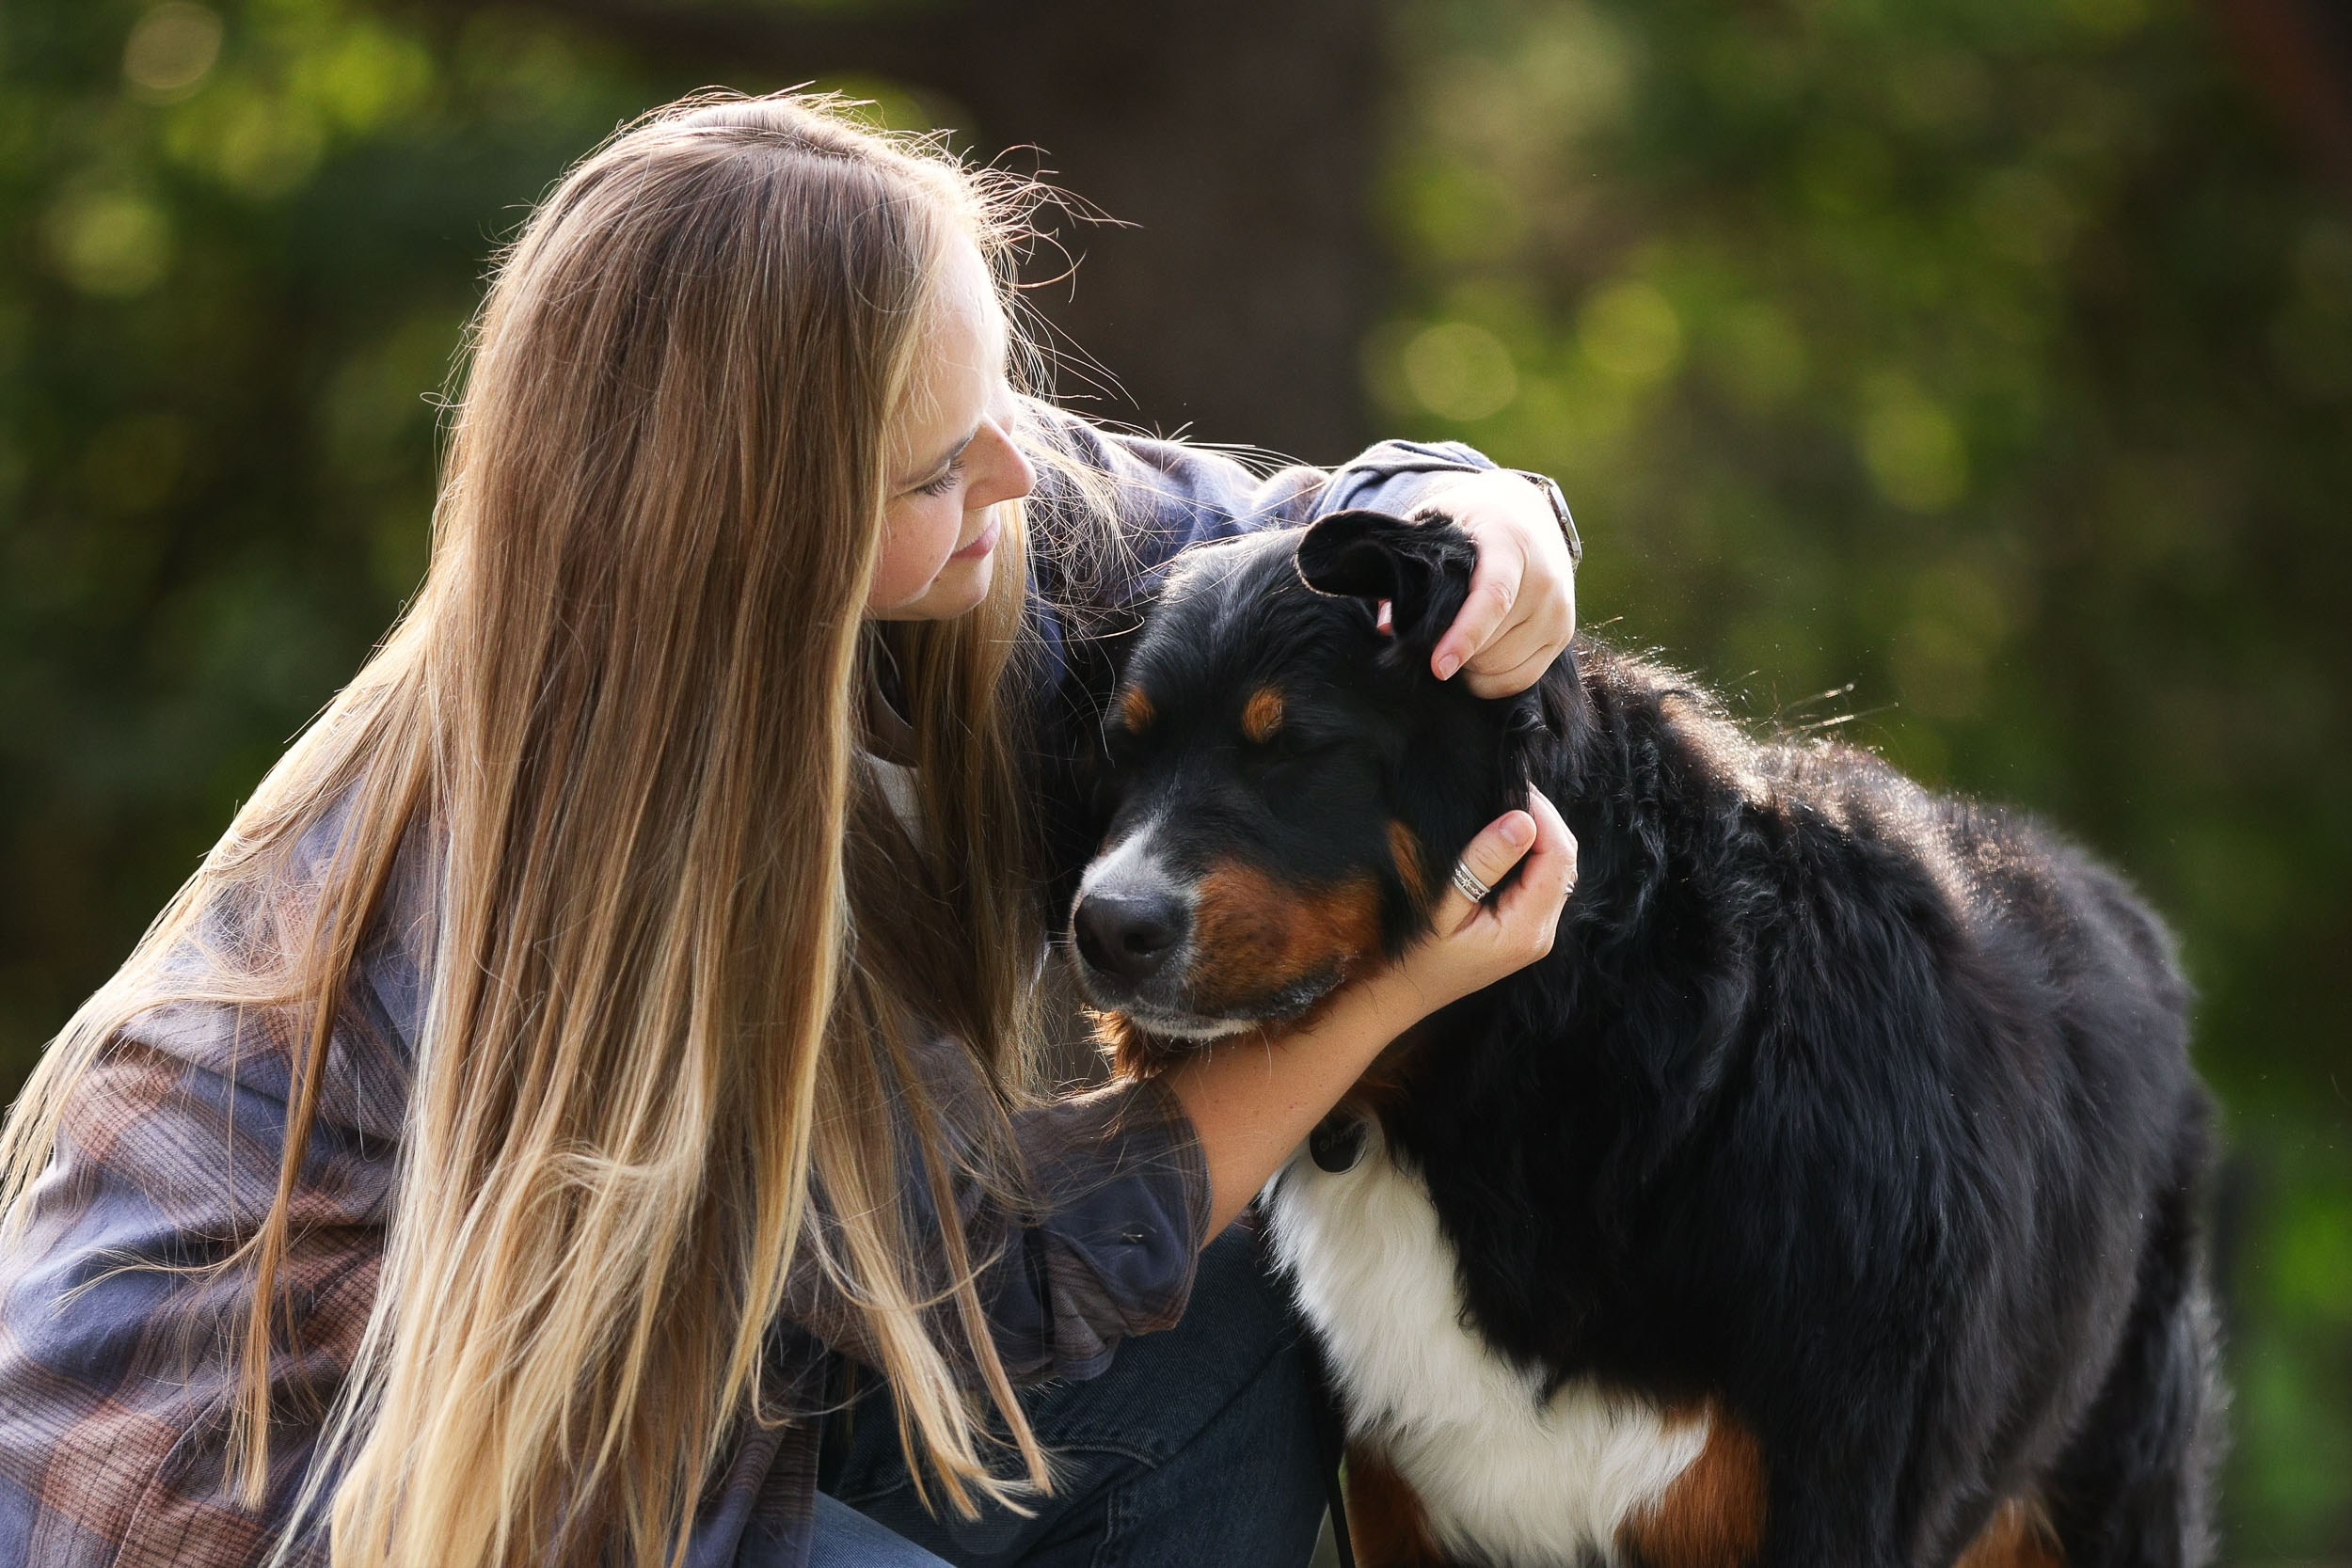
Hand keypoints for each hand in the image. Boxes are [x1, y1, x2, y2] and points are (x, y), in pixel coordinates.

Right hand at [1162, 788, 1574, 1232]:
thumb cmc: (1406, 954)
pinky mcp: (1518, 932)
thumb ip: (1482, 863)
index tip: (1508, 783)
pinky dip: (1524, 855)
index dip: (1542, 812)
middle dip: (1540, 820)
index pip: (1559, 855)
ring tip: (1494, 807)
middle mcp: (1540, 933)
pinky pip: (1536, 882)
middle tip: (1500, 788)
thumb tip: (1522, 820)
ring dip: (1532, 836)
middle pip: (1561, 860)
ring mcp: (1531, 934)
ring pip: (1552, 869)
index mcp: (1527, 928)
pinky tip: (1494, 840)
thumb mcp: (1441, 906)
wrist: (1390, 998)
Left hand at [1418, 468, 1578, 697]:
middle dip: (1454, 655)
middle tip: (1431, 643)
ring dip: (1471, 669)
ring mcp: (1558, 609)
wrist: (1527, 513)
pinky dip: (1492, 681)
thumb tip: (1388, 625)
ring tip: (1453, 646)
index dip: (1464, 636)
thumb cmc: (1471, 522)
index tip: (1438, 667)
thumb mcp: (1435, 526)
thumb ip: (1410, 569)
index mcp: (1509, 544)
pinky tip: (1474, 663)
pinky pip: (1522, 678)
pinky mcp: (1563, 632)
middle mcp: (1544, 579)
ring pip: (1504, 667)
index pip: (1493, 599)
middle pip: (1493, 646)